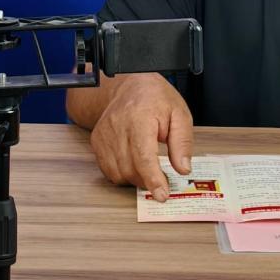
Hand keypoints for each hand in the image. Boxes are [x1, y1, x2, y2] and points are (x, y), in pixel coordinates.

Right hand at [88, 72, 195, 196]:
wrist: (129, 85)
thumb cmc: (155, 98)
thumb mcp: (179, 114)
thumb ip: (183, 142)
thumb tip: (183, 169)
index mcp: (140, 117)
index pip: (144, 156)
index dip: (153, 179)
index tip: (162, 194)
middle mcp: (118, 126)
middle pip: (131, 169)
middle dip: (148, 180)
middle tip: (162, 178)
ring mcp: (104, 135)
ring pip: (118, 173)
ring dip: (135, 179)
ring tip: (148, 167)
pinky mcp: (97, 141)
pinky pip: (108, 170)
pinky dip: (123, 174)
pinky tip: (134, 164)